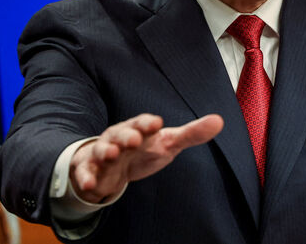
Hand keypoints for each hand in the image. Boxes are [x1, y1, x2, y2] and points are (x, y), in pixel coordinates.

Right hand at [70, 113, 223, 202]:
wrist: (110, 165)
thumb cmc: (143, 149)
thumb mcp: (167, 142)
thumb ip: (191, 134)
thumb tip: (219, 121)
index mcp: (138, 128)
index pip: (143, 122)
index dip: (149, 123)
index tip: (157, 124)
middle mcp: (118, 137)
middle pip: (120, 133)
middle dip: (126, 136)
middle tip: (133, 140)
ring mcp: (101, 153)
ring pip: (101, 150)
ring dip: (105, 151)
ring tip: (110, 155)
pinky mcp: (89, 171)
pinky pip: (85, 173)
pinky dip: (86, 178)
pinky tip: (91, 185)